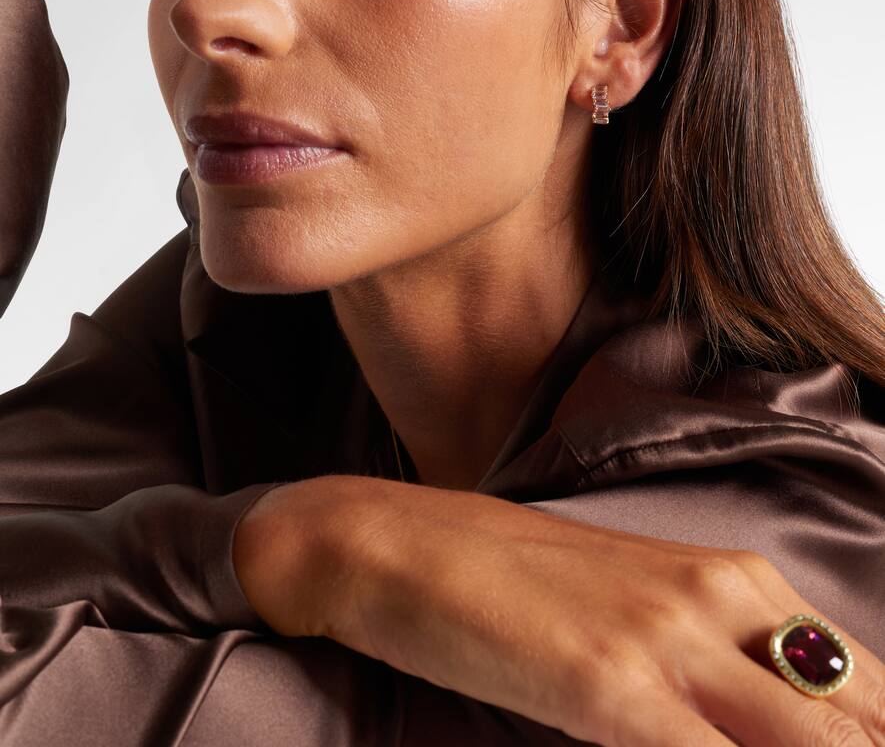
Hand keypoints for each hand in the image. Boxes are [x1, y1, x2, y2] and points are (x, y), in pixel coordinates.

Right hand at [235, 474, 884, 746]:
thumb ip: (711, 664)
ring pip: (816, 743)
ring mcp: (668, 641)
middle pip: (863, 718)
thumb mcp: (633, 607)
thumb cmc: (514, 578)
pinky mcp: (610, 687)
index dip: (872, 737)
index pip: (864, 683)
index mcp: (734, 577)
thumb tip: (766, 720)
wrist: (405, 543)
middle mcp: (720, 599)